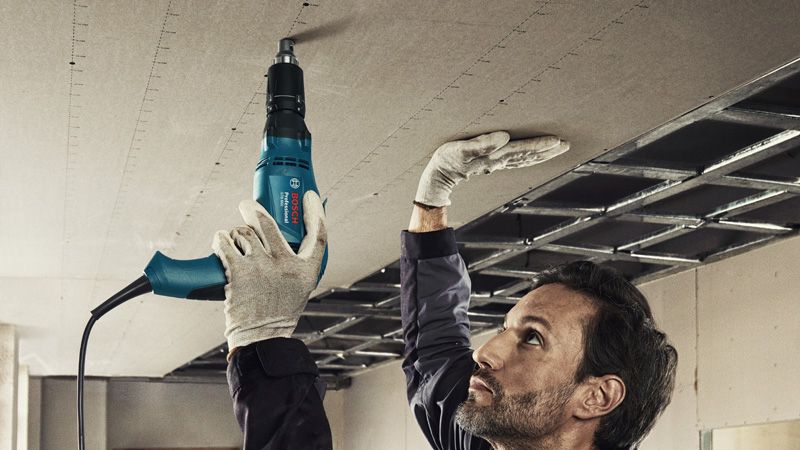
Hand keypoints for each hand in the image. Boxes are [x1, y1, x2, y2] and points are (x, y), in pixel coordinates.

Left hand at [213, 191, 326, 349]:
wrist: (261, 338)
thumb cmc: (279, 312)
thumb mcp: (300, 287)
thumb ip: (296, 263)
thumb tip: (285, 235)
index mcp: (306, 270)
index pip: (318, 233)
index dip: (316, 211)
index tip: (310, 196)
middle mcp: (285, 265)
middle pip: (269, 222)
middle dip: (253, 209)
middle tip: (247, 206)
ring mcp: (261, 267)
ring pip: (244, 232)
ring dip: (236, 232)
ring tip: (234, 240)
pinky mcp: (239, 272)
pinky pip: (225, 242)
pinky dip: (221, 239)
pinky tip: (221, 242)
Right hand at [414, 131, 569, 206]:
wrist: (437, 179)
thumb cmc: (446, 161)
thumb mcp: (460, 150)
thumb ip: (482, 144)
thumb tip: (505, 137)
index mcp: (494, 156)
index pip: (522, 150)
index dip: (539, 145)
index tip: (557, 141)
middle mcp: (499, 161)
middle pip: (529, 156)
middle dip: (548, 150)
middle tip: (567, 144)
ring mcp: (496, 163)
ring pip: (525, 159)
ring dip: (542, 153)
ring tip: (558, 147)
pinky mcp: (491, 162)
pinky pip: (517, 160)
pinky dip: (530, 156)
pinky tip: (535, 153)